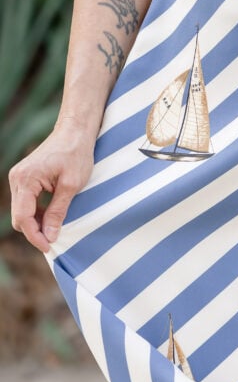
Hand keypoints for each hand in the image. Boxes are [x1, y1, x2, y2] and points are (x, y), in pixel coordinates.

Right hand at [9, 119, 95, 252]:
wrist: (74, 132)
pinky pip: (25, 202)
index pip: (24, 217)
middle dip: (34, 231)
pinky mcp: (24, 178)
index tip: (48, 248)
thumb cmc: (76, 154)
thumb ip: (58, 211)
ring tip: (55, 229)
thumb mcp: (71, 186)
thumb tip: (49, 236)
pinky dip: (36, 212)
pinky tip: (51, 217)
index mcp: (26, 179)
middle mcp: (16, 178)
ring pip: (21, 211)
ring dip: (36, 222)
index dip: (35, 236)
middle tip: (54, 241)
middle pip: (19, 216)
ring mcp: (18, 177)